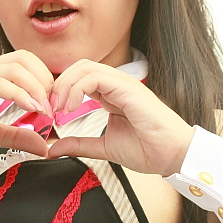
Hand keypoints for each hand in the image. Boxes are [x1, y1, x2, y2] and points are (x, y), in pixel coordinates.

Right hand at [0, 50, 52, 163]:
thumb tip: (44, 146)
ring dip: (37, 88)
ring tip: (44, 111)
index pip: (26, 62)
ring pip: (16, 67)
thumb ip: (17, 137)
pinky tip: (31, 110)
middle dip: (45, 79)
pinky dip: (21, 95)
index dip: (45, 79)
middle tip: (52, 106)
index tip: (54, 105)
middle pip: (25, 57)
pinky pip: (0, 84)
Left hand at [46, 60, 193, 175]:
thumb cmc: (149, 149)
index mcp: (111, 95)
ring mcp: (123, 84)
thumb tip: (54, 148)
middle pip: (78, 67)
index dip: (60, 91)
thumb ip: (79, 145)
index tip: (50, 112)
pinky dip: (76, 88)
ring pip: (84, 67)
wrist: (173, 155)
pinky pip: (94, 76)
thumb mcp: (104, 148)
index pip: (79, 78)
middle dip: (58, 85)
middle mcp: (116, 85)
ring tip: (59, 108)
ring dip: (64, 85)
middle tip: (50, 108)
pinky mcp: (127, 88)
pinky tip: (71, 107)